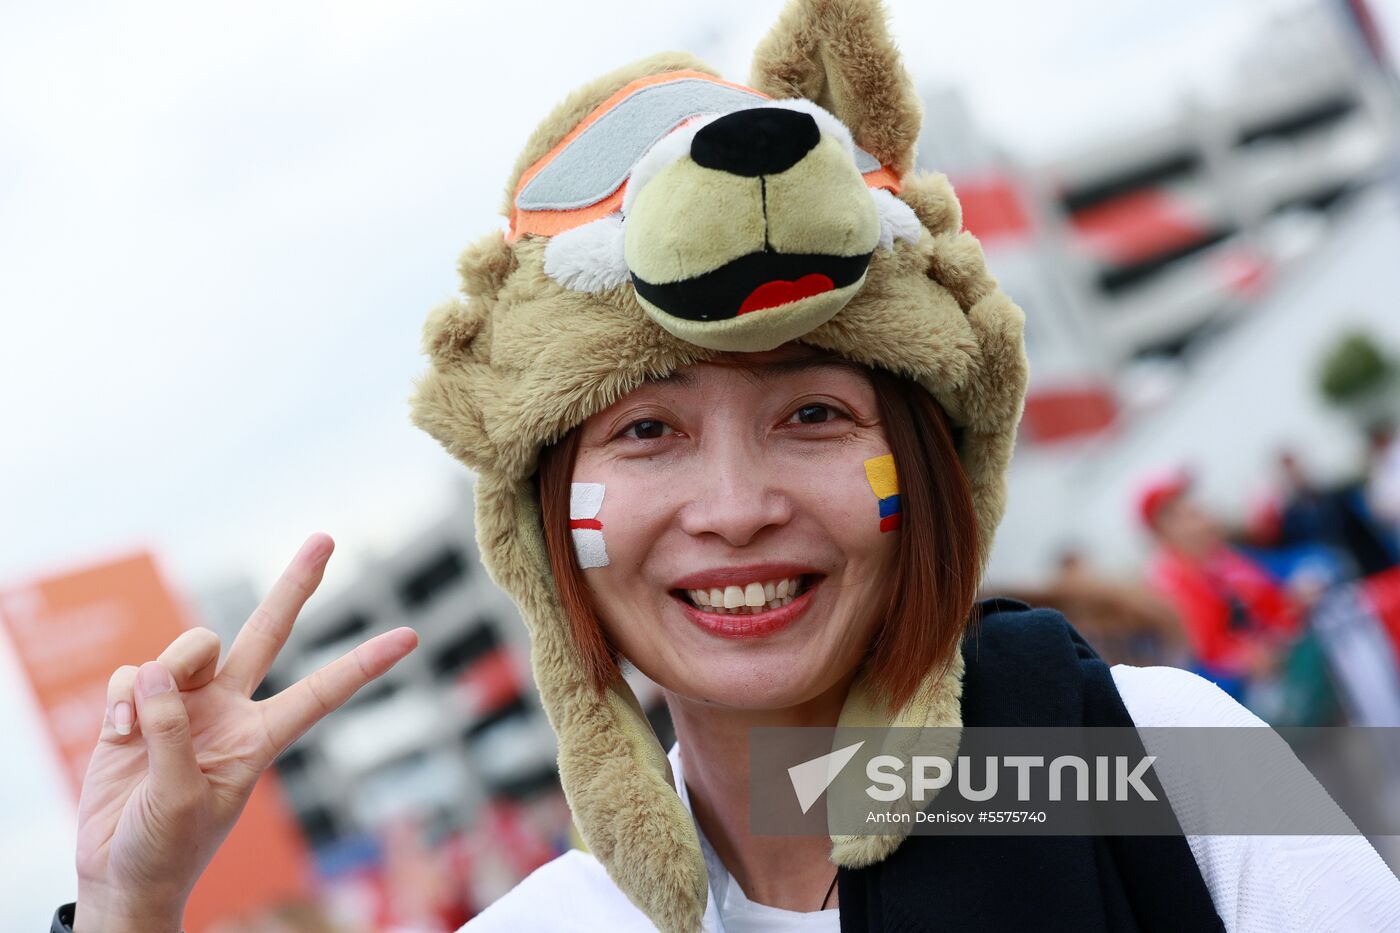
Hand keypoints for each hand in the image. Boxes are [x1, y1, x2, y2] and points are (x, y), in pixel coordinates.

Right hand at [72, 533, 418, 931]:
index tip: (410, 636)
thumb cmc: (164, 848)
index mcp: (261, 739)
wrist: (116, 872)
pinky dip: (124, 697)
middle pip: (268, 632)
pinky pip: (135, 673)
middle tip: (327, 538)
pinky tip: (116, 733)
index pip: (322, 693)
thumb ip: (172, 734)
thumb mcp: (181, 799)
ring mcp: (185, 703)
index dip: (363, 664)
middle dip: (295, 585)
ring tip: (136, 728)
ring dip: (165, 672)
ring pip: (190, 648)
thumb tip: (157, 672)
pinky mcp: (139, 705)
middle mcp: (230, 710)